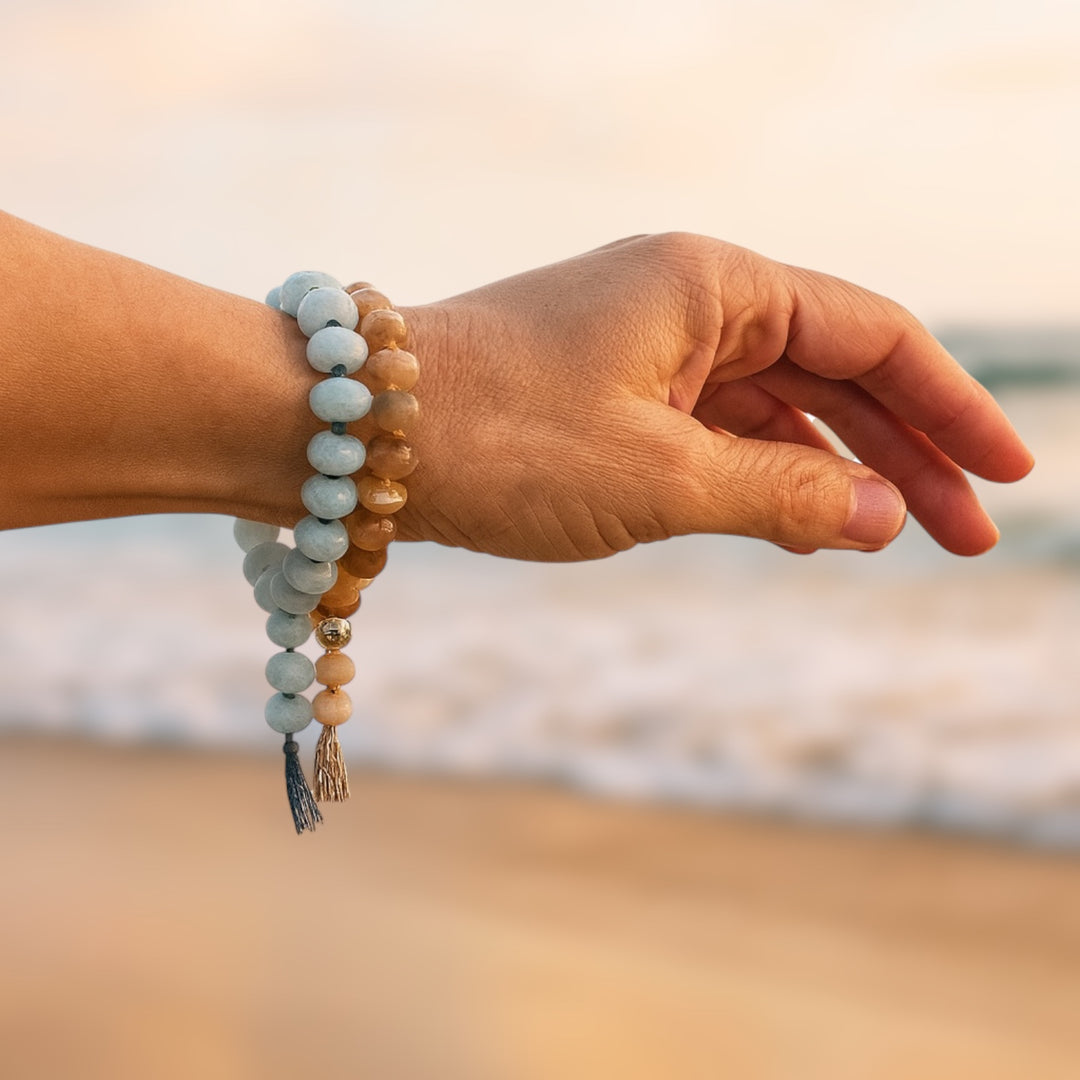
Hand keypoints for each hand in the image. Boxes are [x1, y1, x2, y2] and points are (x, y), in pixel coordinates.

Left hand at [397, 233, 1032, 561]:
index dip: (948, 408)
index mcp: (713, 284)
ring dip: (835, 473)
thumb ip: (781, 497)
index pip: (870, 336)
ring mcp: (648, 348)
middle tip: (968, 534)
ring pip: (773, 408)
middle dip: (902, 453)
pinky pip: (716, 432)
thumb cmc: (498, 438)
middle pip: (830, 373)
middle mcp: (687, 301)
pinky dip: (764, 479)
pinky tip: (806, 525)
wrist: (353, 435)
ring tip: (898, 539)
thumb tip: (880, 520)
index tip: (1005, 478)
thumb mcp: (658, 478)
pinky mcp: (612, 394)